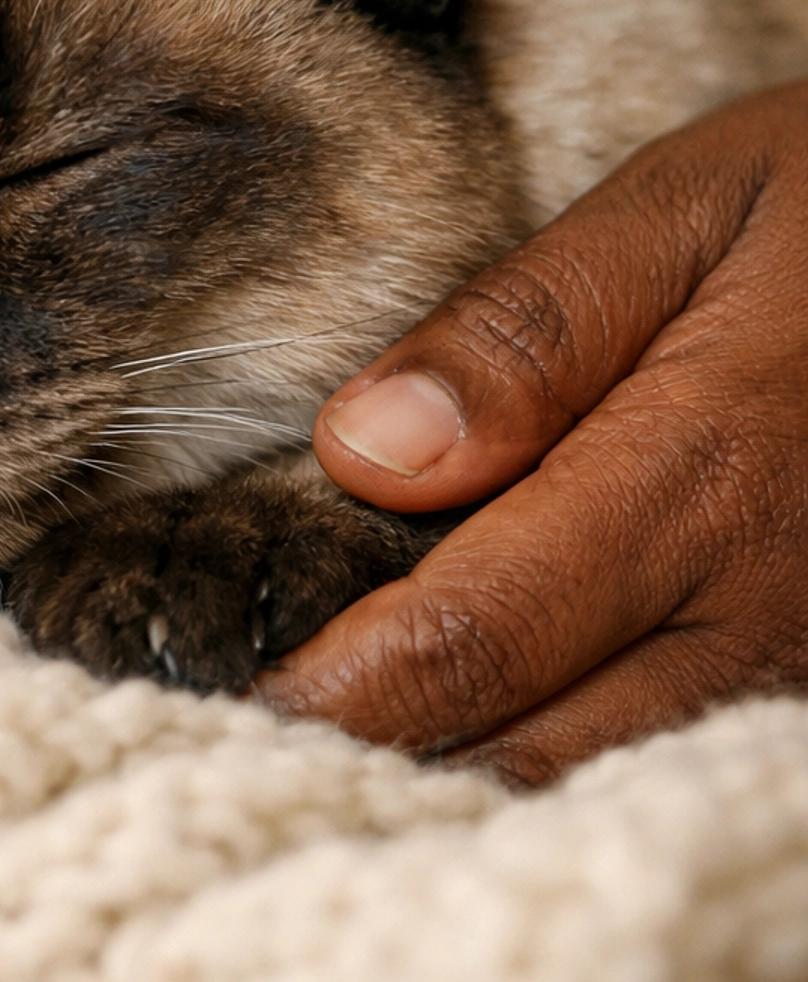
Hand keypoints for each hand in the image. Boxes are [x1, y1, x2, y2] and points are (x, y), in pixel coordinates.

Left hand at [257, 85, 807, 784]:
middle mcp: (756, 609)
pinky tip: (485, 733)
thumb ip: (532, 329)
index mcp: (696, 478)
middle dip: (380, 767)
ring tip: (339, 761)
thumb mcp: (698, 201)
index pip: (468, 643)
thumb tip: (364, 453)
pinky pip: (670, 756)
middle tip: (247, 757)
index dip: (338, 697)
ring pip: (598, 780)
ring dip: (465, 780)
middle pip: (524, 750)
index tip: (230, 706)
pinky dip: (565, 764)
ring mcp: (804, 662)